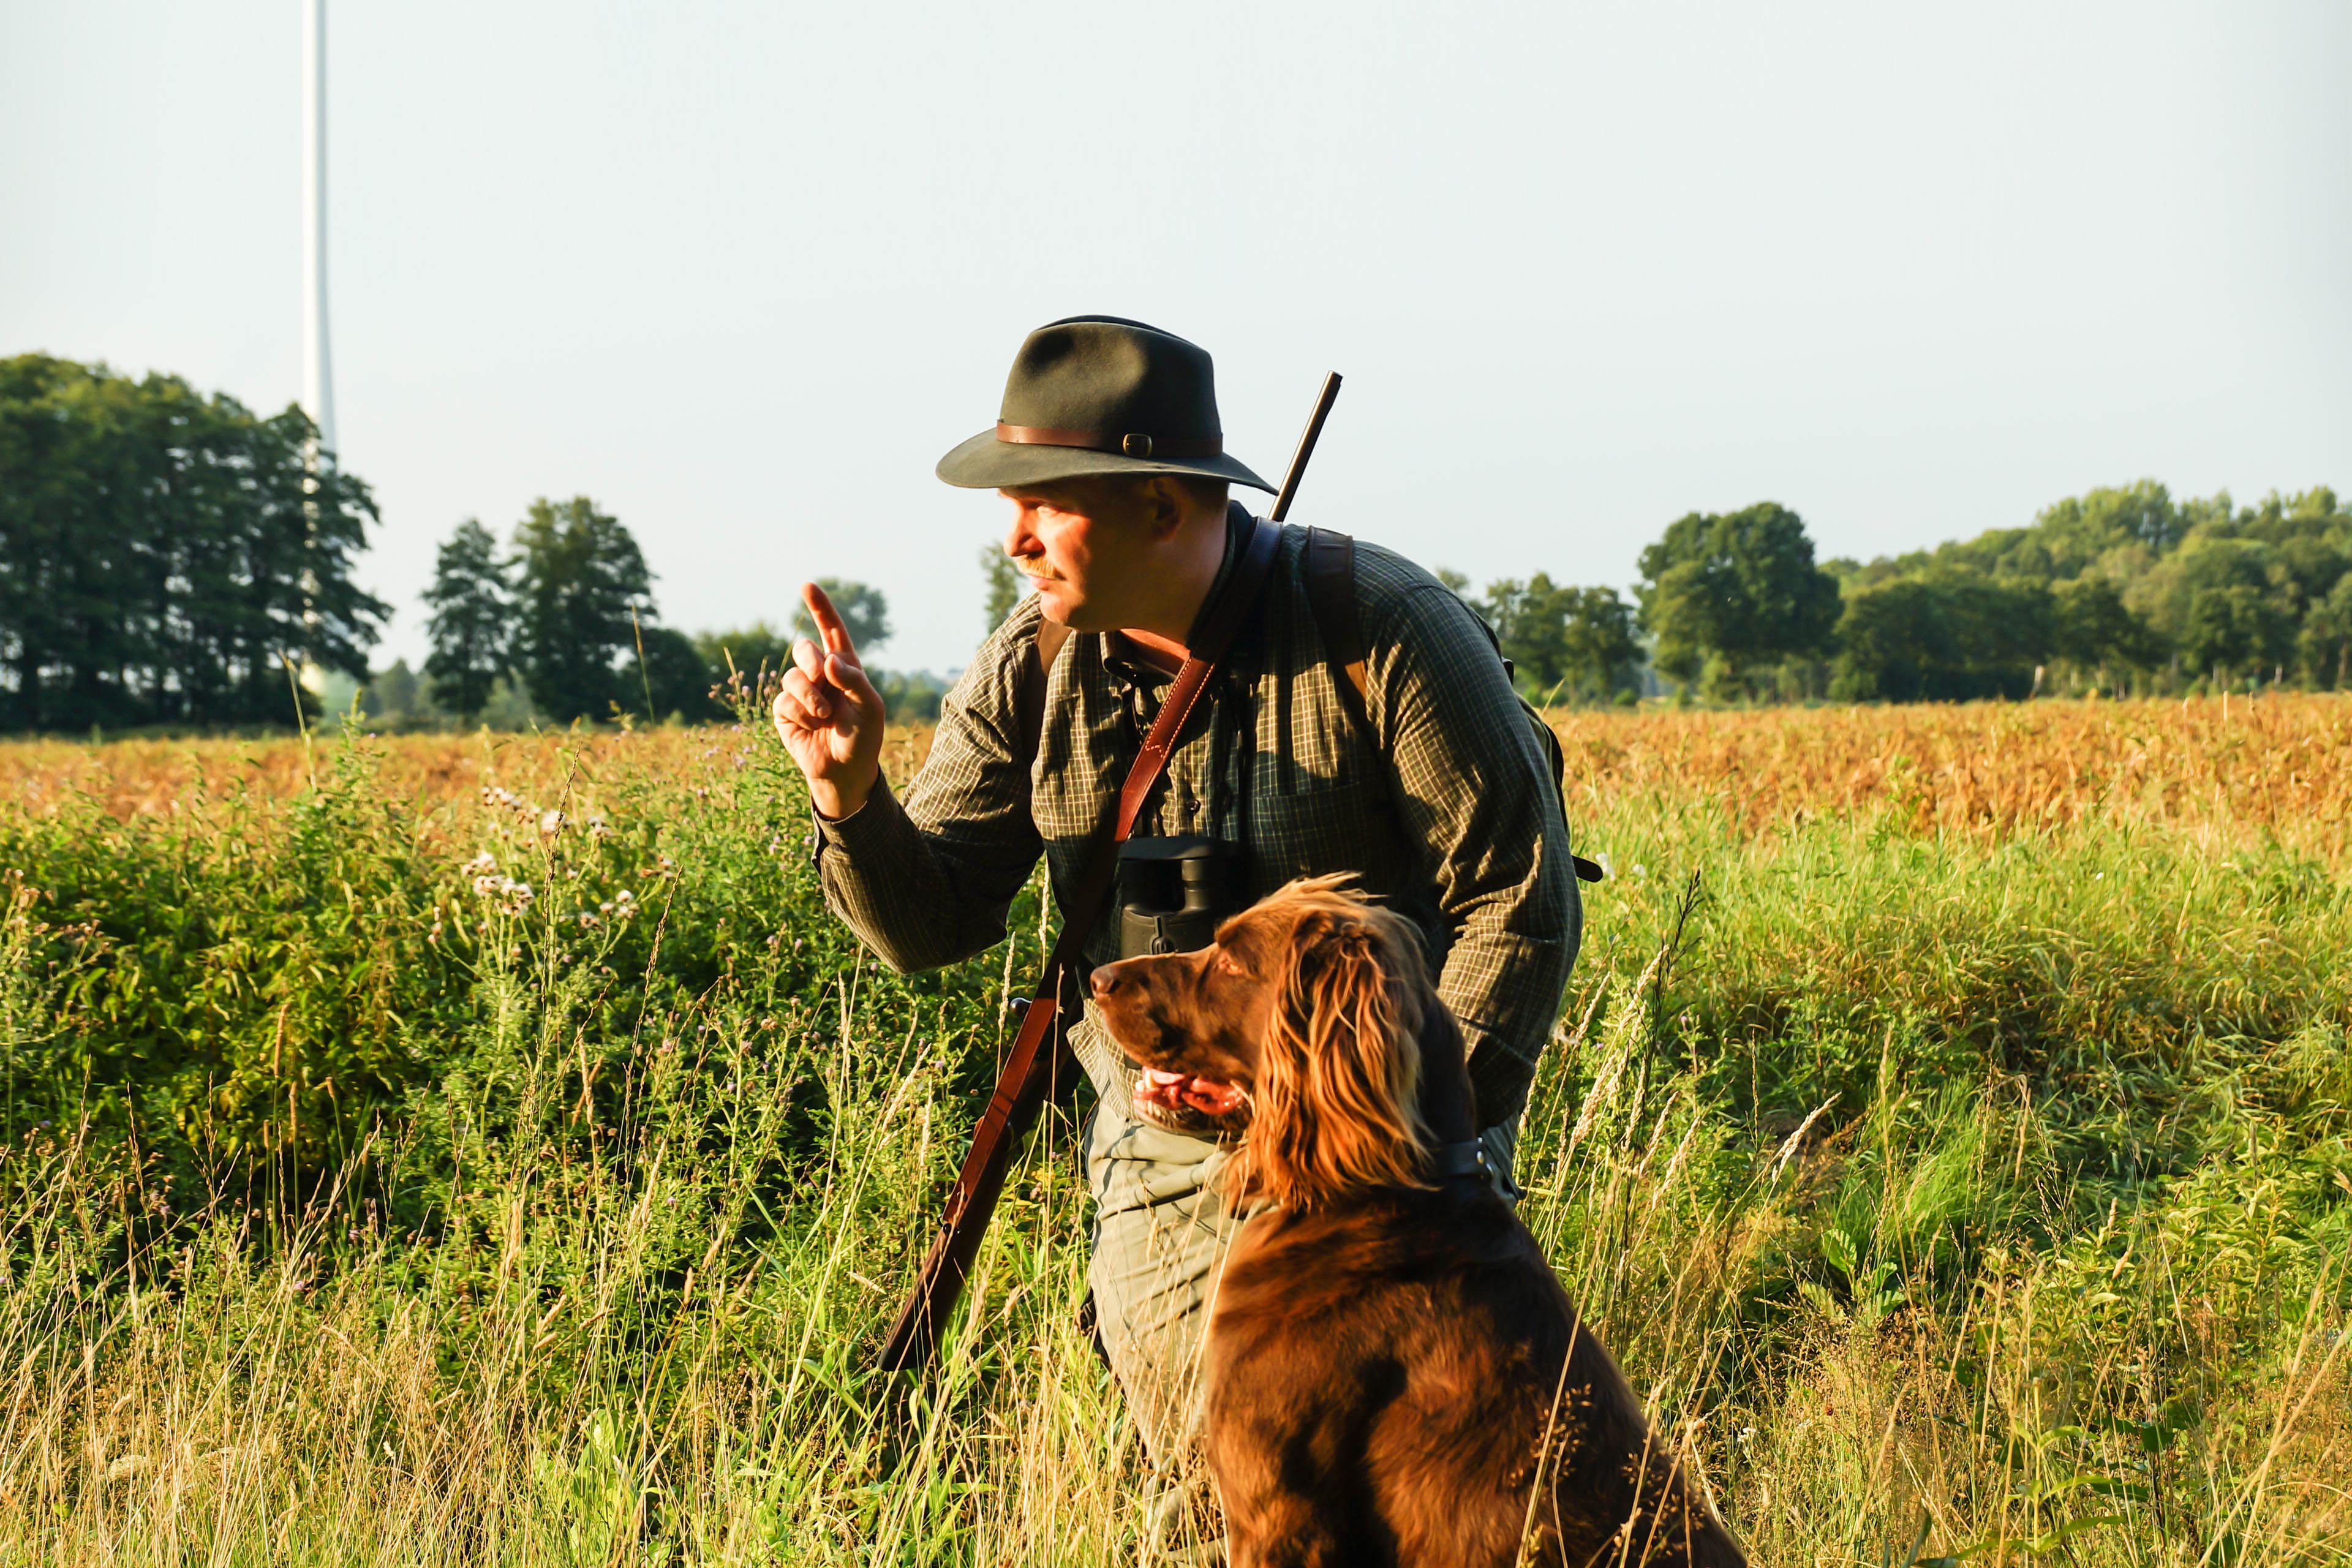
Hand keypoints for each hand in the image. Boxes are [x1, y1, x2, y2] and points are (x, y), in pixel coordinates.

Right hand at [772, 581, 886, 818]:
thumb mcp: (871, 708)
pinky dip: (799, 715)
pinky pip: (783, 701)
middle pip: (804, 648)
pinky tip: (811, 727)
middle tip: (822, 677)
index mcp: (844, 667)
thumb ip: (854, 680)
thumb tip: (829, 659)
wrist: (846, 771)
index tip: (808, 586)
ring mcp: (800, 693)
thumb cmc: (864, 737)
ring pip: (792, 677)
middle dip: (810, 660)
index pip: (831, 630)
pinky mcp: (785, 712)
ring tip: (823, 716)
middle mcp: (820, 675)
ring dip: (809, 696)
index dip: (820, 608)